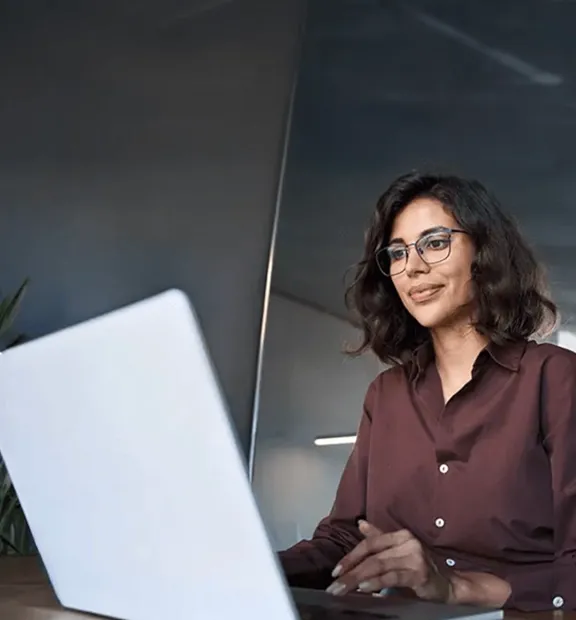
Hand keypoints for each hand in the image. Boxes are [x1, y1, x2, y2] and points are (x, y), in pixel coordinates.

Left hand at [326, 521, 452, 602]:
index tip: (336, 571)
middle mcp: (407, 542)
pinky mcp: (419, 573)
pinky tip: (363, 588)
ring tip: (342, 589)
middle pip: (371, 556)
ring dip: (357, 578)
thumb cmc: (419, 568)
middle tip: (333, 585)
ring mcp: (414, 556)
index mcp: (400, 535)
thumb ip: (379, 538)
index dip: (351, 556)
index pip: (370, 543)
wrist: (448, 584)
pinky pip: (392, 577)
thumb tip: (360, 523)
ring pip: (378, 566)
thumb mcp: (398, 552)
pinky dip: (376, 582)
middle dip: (350, 571)